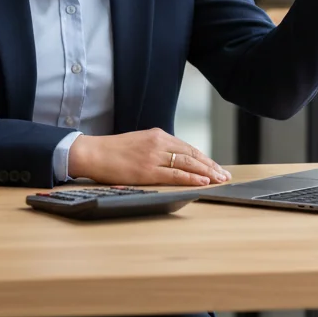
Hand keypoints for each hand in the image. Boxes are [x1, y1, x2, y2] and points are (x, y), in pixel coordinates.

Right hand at [68, 129, 231, 186]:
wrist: (92, 152)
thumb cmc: (112, 151)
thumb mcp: (139, 142)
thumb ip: (156, 148)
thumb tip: (174, 160)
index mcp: (157, 135)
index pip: (188, 148)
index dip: (205, 158)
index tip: (216, 167)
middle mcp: (159, 142)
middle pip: (192, 155)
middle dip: (211, 165)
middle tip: (225, 175)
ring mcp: (154, 156)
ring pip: (188, 164)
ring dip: (207, 172)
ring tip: (219, 179)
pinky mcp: (147, 170)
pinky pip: (175, 174)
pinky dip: (191, 178)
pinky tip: (203, 181)